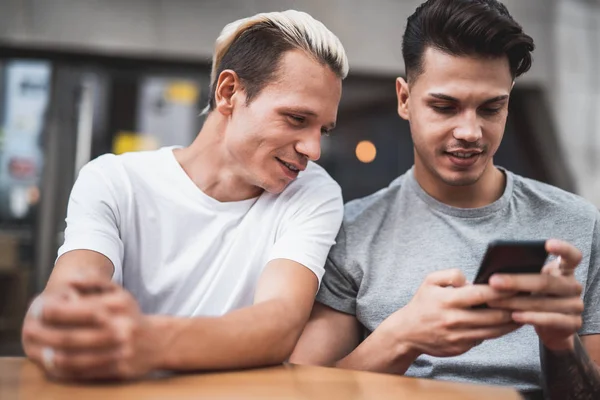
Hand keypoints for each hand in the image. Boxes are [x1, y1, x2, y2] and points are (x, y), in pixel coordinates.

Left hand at [22, 277, 161, 380]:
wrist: (158, 341)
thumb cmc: (130, 315)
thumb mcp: (118, 292)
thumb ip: (94, 282)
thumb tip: (70, 281)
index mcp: (119, 307)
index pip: (79, 309)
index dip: (55, 312)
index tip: (40, 309)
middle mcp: (120, 329)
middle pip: (73, 337)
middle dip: (46, 335)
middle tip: (30, 332)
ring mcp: (120, 351)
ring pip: (76, 359)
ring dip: (52, 356)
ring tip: (41, 351)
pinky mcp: (119, 370)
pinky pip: (86, 373)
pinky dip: (66, 371)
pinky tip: (55, 364)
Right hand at [381, 269, 520, 357]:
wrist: (407, 333)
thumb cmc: (422, 304)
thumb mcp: (429, 281)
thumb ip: (451, 274)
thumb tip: (471, 280)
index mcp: (447, 301)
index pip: (481, 295)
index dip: (501, 291)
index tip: (517, 285)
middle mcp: (454, 320)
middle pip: (493, 316)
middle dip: (514, 308)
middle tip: (530, 301)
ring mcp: (459, 336)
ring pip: (494, 330)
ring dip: (512, 322)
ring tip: (526, 313)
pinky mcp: (461, 348)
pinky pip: (485, 338)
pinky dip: (498, 331)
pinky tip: (508, 324)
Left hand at [487, 239, 583, 350]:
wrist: (550, 325)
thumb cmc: (535, 295)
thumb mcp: (530, 282)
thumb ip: (522, 274)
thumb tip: (495, 272)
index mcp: (565, 269)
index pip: (571, 256)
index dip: (562, 248)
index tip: (547, 244)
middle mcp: (573, 285)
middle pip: (546, 282)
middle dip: (516, 282)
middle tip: (493, 281)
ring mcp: (575, 305)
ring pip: (544, 303)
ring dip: (516, 302)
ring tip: (493, 301)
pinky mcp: (573, 323)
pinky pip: (551, 320)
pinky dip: (531, 318)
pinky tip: (514, 315)